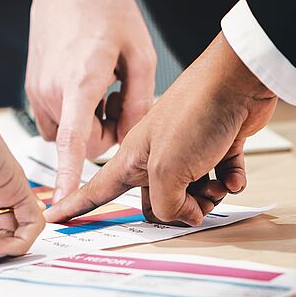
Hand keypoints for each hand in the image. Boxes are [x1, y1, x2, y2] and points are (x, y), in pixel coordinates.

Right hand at [26, 0, 156, 202]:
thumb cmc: (107, 11)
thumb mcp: (140, 55)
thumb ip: (140, 103)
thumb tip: (132, 142)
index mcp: (81, 81)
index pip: (73, 141)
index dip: (69, 175)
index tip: (61, 206)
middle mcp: (51, 90)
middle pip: (86, 142)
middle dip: (107, 131)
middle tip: (122, 98)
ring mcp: (37, 90)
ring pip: (71, 133)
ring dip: (90, 122)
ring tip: (104, 85)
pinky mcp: (32, 88)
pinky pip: (57, 121)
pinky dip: (75, 112)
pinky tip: (86, 84)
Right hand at [45, 32, 277, 225]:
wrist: (239, 79)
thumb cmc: (197, 109)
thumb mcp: (168, 169)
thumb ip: (167, 204)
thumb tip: (184, 217)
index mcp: (132, 158)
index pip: (96, 189)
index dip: (75, 205)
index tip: (56, 218)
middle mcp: (154, 156)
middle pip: (156, 202)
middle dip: (178, 208)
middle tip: (194, 197)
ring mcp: (185, 151)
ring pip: (190, 195)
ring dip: (208, 196)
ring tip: (217, 181)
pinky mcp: (214, 147)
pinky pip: (219, 179)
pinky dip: (229, 179)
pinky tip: (232, 173)